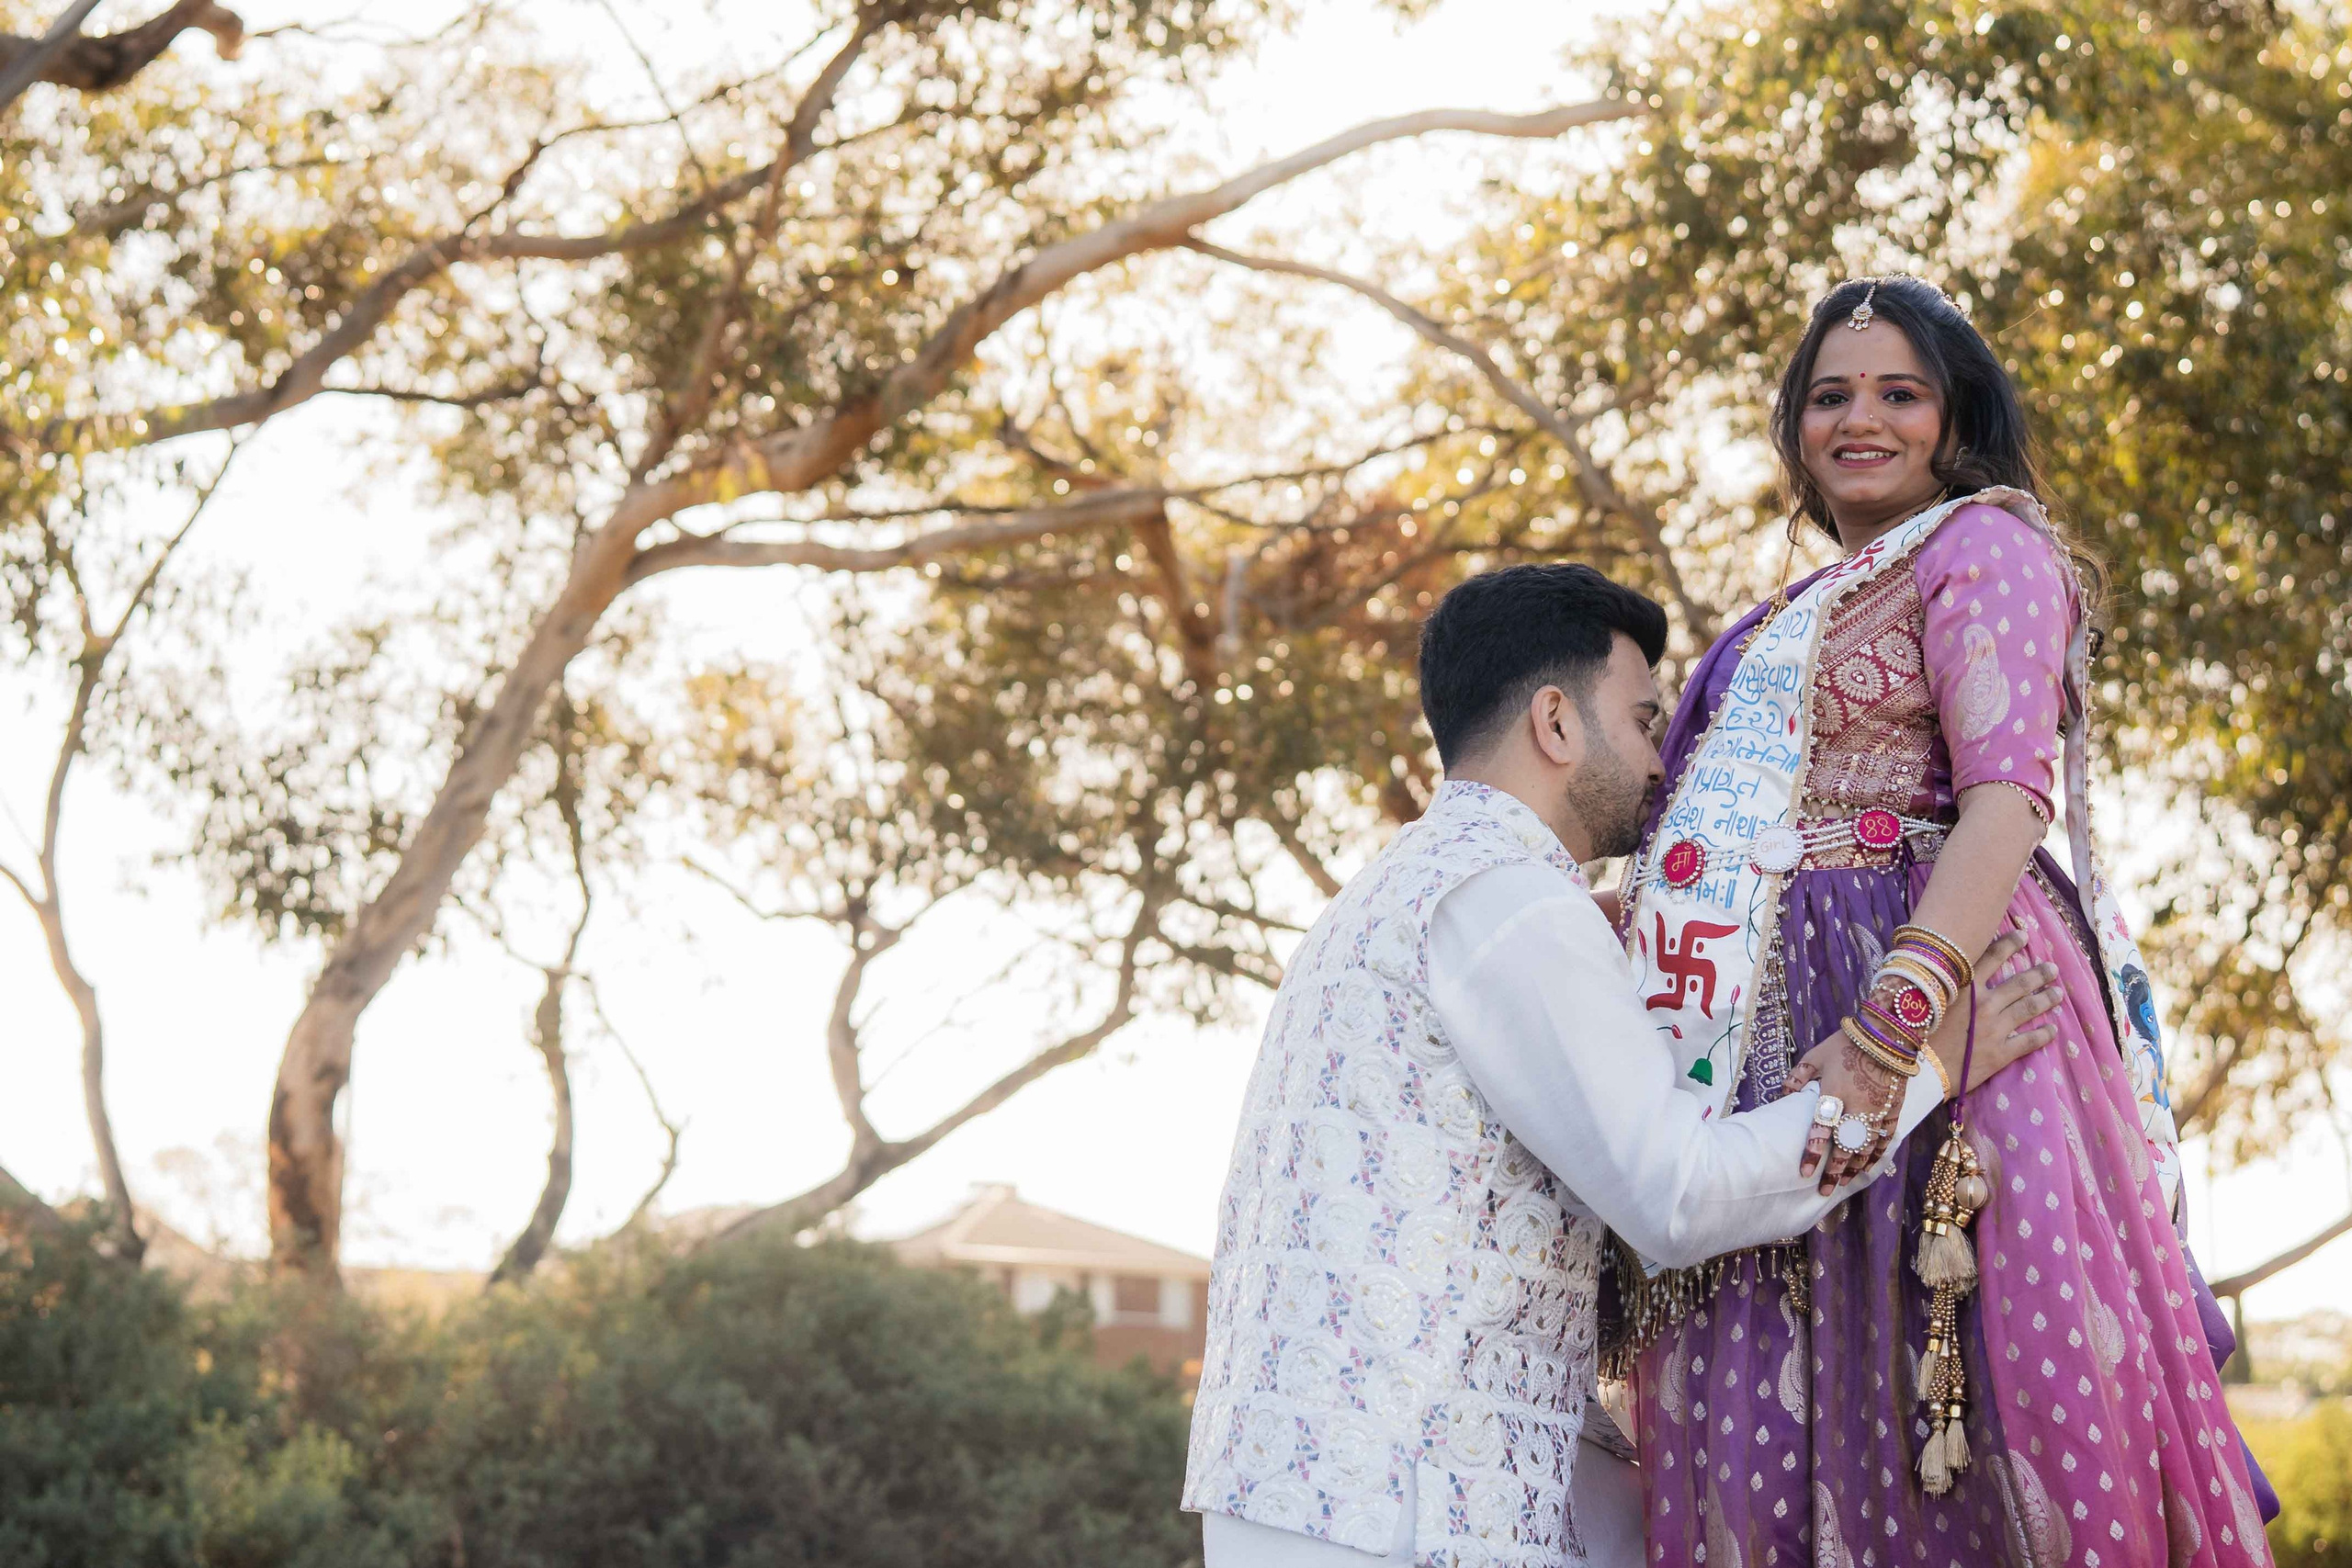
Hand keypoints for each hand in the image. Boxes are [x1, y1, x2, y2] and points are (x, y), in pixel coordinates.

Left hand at [1785, 1035, 1902, 1193]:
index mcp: (1834, 1094)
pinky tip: (1871, 1165)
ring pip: (1867, 1147)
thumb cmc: (1848, 1043)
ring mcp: (1878, 1110)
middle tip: (1825, 1190)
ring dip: (1856, 1167)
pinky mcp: (1893, 1109)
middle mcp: (1857, 1107)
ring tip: (1844, 1182)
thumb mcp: (1816, 1054)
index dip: (1813, 1154)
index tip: (1806, 1173)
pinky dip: (1879, 1153)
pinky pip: (1887, 1138)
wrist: (1887, 1034)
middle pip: (1845, 1146)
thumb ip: (1798, 1075)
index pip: (1821, 1130)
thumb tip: (1782, 1093)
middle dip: (1835, 1171)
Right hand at [1933, 930, 2064, 1092]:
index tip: (2023, 935)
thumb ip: (1939, 982)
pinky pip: (2029, 1041)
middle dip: (2039, 974)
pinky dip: (2044, 1035)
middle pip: (2019, 983)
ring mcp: (1996, 1028)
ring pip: (2029, 1009)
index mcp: (1966, 987)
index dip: (2010, 944)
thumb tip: (1939, 967)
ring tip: (2058, 993)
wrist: (1918, 1070)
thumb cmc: (1914, 1033)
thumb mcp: (1922, 997)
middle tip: (2052, 969)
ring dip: (2046, 999)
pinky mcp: (2001, 1053)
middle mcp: (1985, 1004)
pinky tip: (2053, 1030)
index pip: (1992, 957)